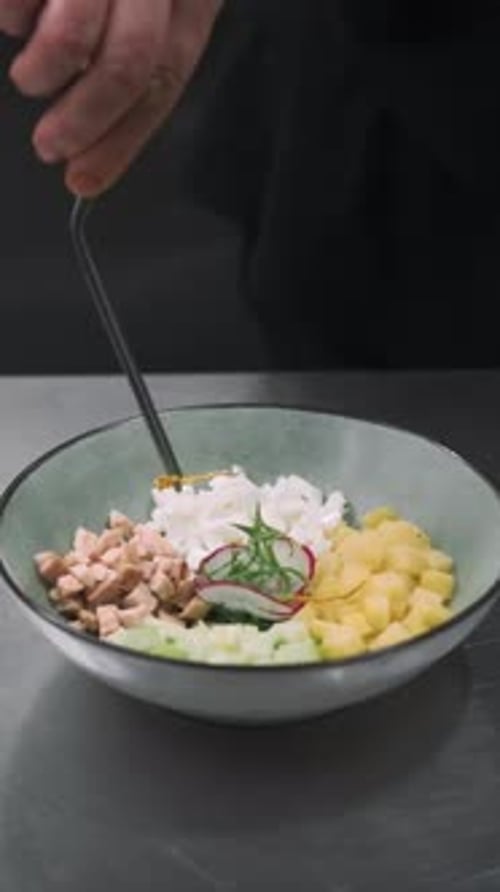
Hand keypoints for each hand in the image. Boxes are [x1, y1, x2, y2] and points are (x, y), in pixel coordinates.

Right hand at [2, 0, 222, 195]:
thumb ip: (139, 50)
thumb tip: (98, 138)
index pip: (165, 75)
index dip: (125, 138)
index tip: (84, 180)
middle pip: (130, 63)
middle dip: (86, 121)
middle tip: (49, 148)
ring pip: (78, 35)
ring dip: (44, 73)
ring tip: (29, 80)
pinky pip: (22, 2)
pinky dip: (13, 17)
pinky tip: (16, 18)